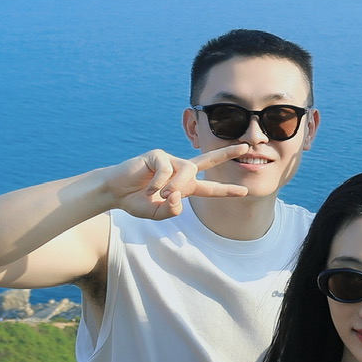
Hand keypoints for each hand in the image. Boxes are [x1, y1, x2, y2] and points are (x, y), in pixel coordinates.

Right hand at [98, 145, 251, 221]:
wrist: (115, 192)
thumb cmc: (137, 201)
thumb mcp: (157, 213)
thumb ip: (171, 210)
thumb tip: (179, 198)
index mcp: (184, 187)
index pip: (209, 188)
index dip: (226, 190)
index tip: (245, 191)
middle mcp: (180, 171)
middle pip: (208, 160)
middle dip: (227, 153)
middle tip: (246, 147)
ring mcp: (169, 161)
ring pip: (186, 170)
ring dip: (177, 186)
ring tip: (163, 196)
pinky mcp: (157, 155)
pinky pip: (166, 170)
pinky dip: (158, 183)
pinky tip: (148, 189)